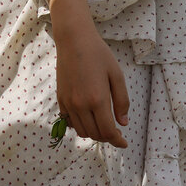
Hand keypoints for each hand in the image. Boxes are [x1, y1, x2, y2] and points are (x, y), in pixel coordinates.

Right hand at [55, 26, 129, 147]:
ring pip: (82, 131)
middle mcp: (80, 105)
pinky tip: (89, 119)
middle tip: (117, 133)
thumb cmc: (99, 55)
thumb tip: (123, 123)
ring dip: (94, 133)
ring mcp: (68, 103)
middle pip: (95, 134)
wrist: (74, 41)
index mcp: (97, 100)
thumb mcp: (117, 76)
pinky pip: (70, 122)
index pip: (108, 131)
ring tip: (104, 126)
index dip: (117, 141)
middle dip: (107, 138)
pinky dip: (81, 126)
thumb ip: (122, 101)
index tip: (124, 143)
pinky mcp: (61, 99)